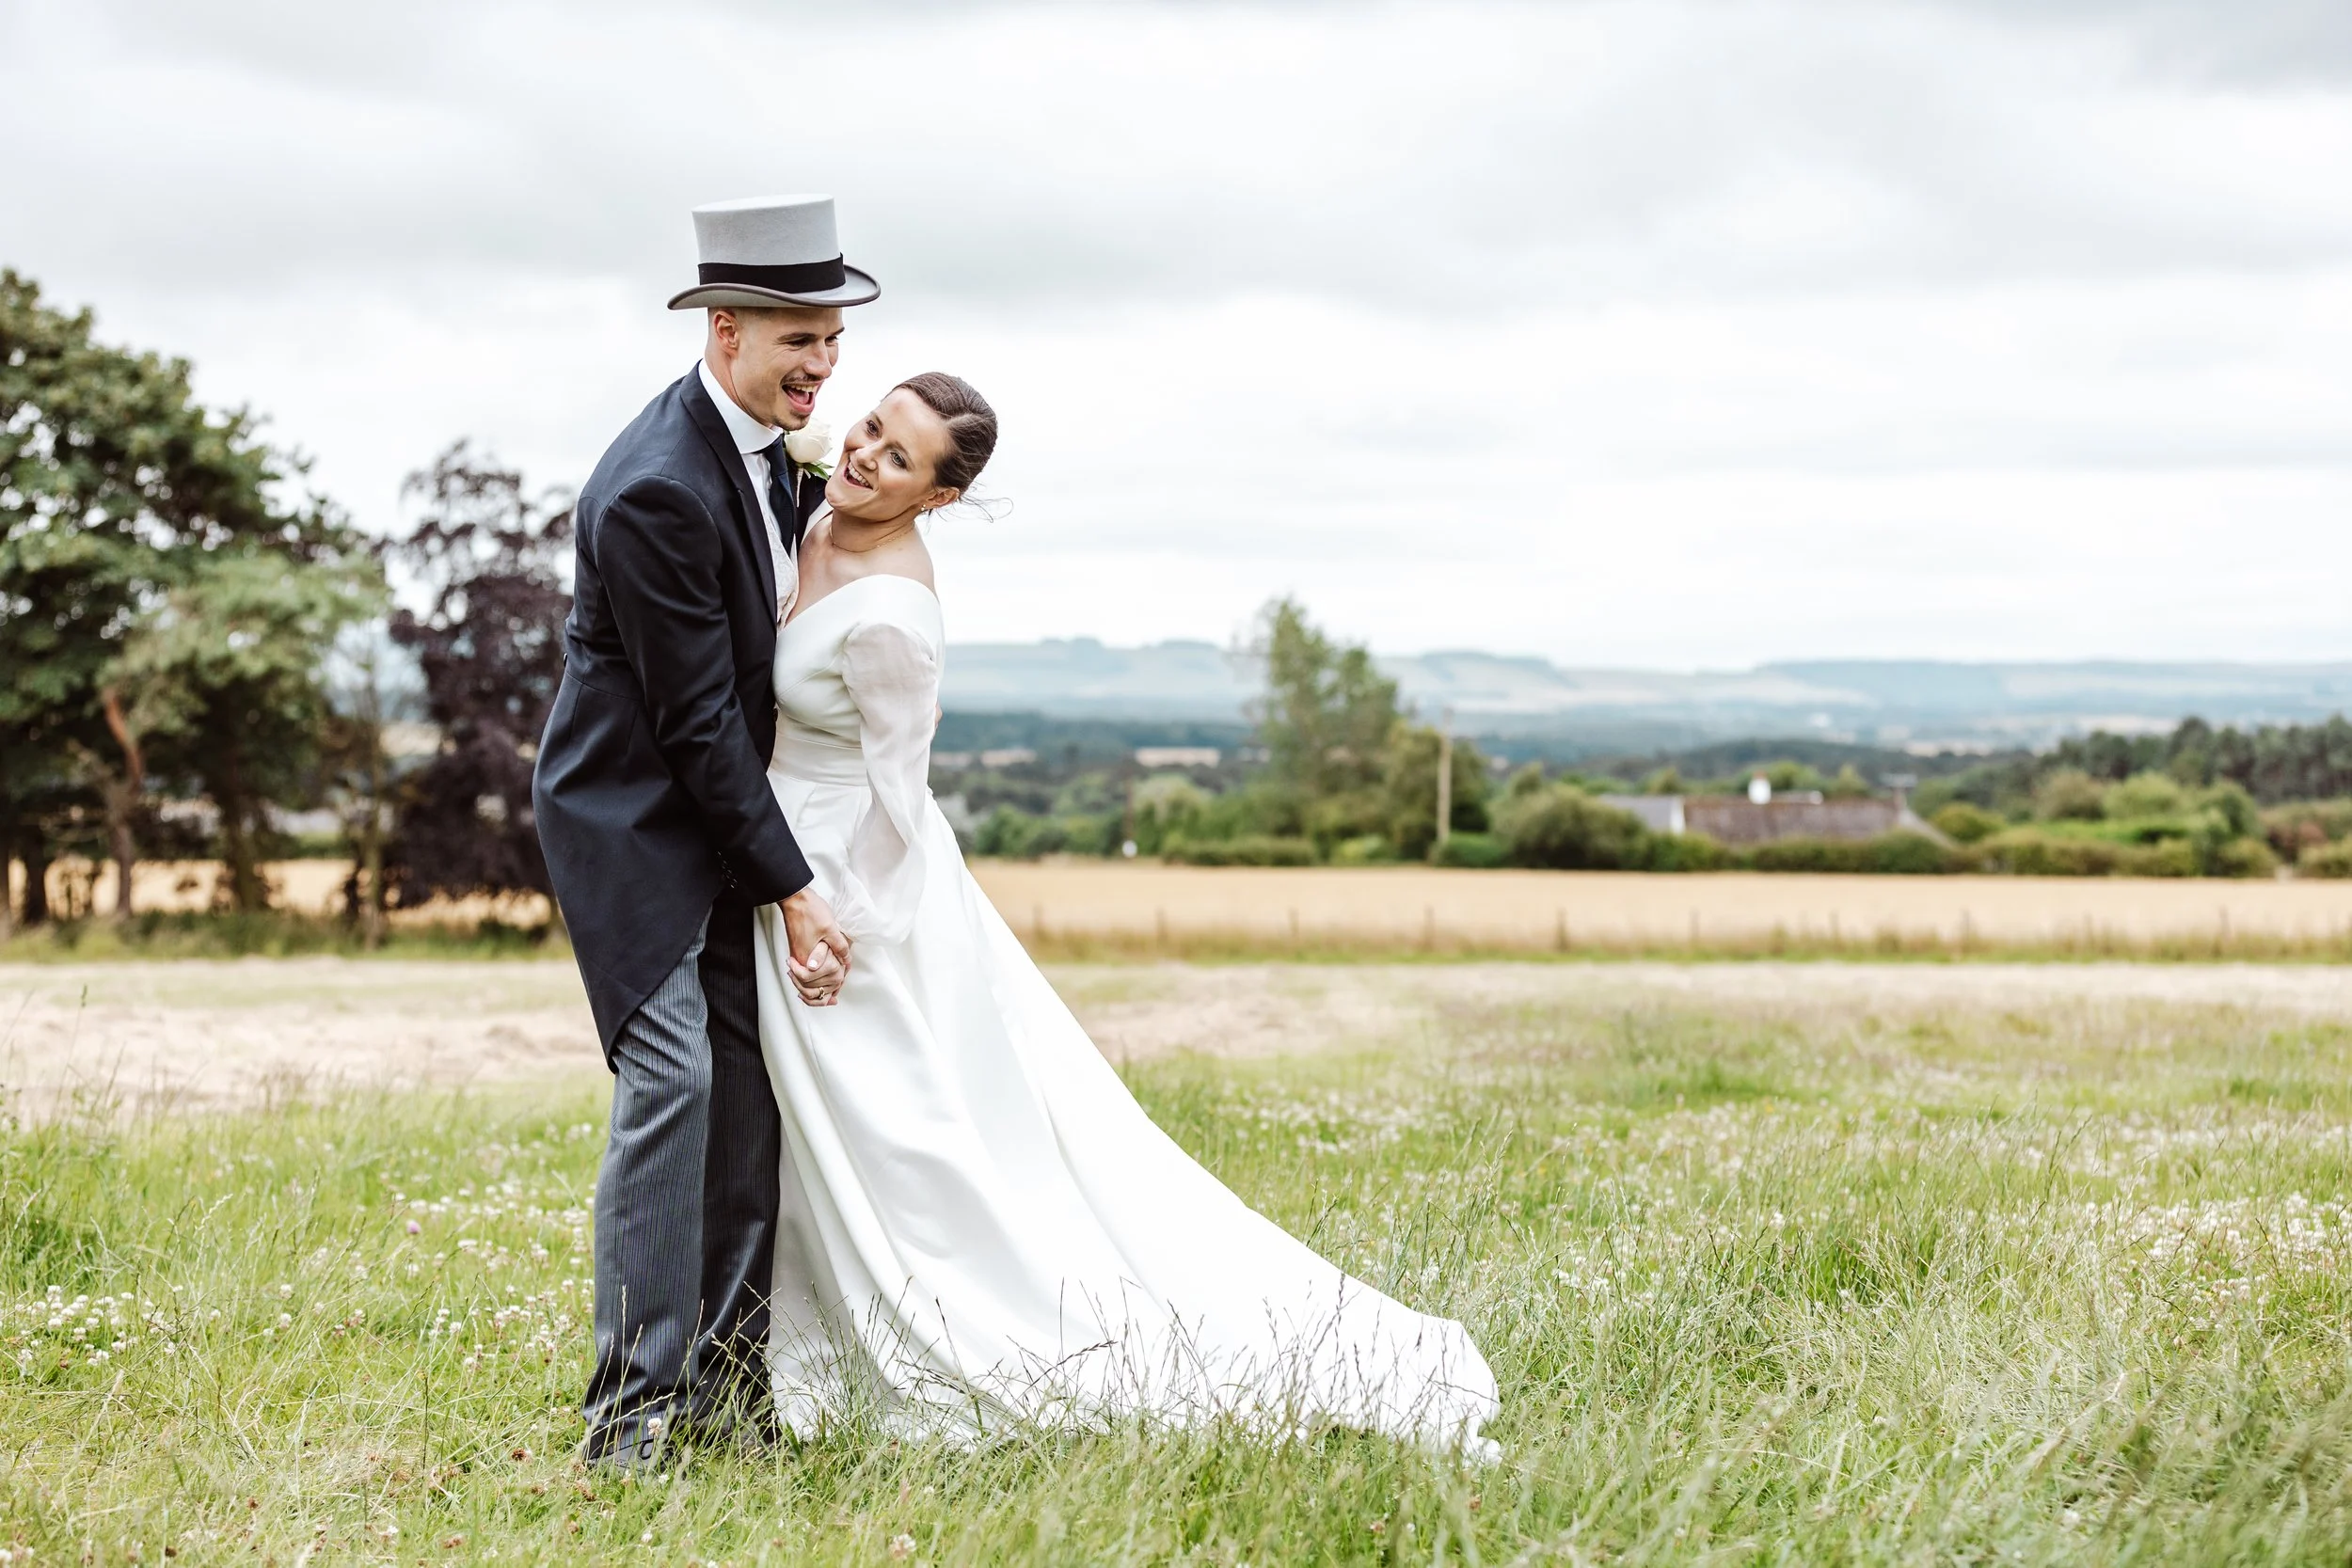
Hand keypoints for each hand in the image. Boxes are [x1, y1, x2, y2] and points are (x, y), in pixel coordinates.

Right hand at [781, 887, 851, 1005]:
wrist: (795, 899)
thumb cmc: (810, 911)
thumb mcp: (831, 929)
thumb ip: (840, 948)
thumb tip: (847, 962)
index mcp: (807, 959)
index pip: (817, 985)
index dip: (832, 986)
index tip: (841, 985)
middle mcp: (799, 962)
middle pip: (808, 989)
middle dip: (824, 992)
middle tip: (836, 993)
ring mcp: (797, 957)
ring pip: (804, 983)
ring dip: (817, 989)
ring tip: (829, 993)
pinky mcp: (797, 951)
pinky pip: (803, 972)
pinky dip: (811, 980)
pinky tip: (821, 979)